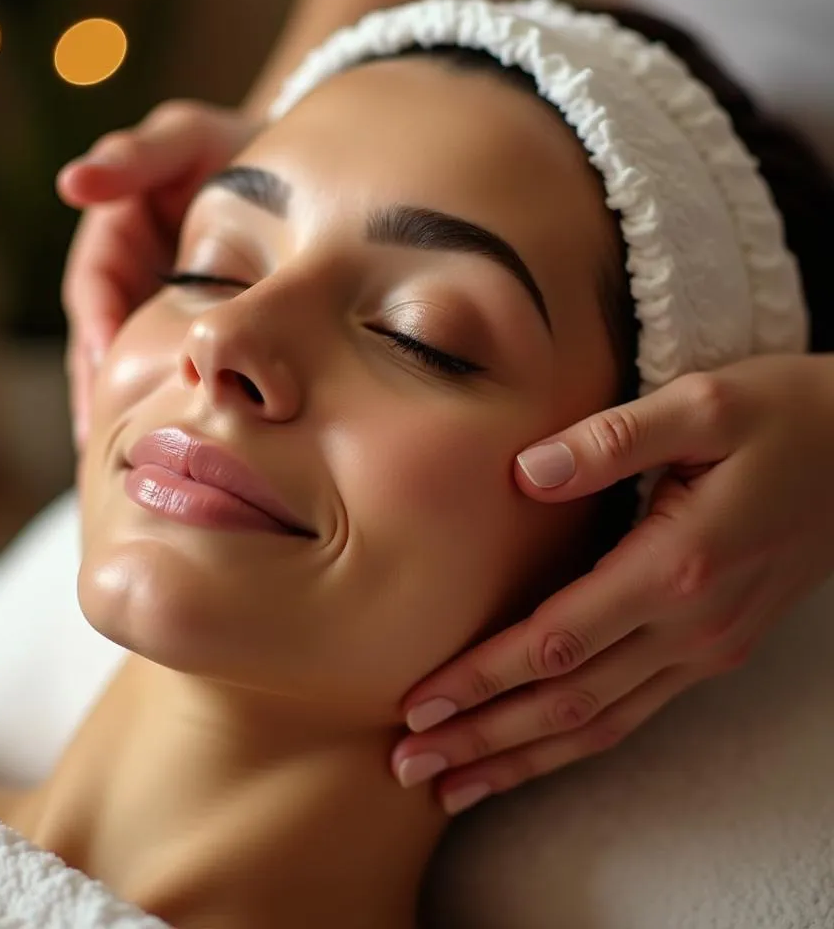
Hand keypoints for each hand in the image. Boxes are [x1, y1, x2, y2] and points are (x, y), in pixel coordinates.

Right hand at [58, 100, 261, 447]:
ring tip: (126, 460)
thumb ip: (136, 157)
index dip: (99, 325)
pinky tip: (178, 444)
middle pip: (102, 341)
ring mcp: (159, 308)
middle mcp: (130, 277)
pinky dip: (170, 404)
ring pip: (133, 366)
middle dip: (100, 389)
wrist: (300, 175)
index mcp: (117, 235)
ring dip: (126, 410)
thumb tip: (69, 183)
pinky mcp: (191, 333)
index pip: (93, 288)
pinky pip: (175, 372)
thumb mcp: (186, 139)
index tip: (110, 363)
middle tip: (100, 442)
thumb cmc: (236, 148)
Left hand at [391, 353, 833, 814]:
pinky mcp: (711, 650)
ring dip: (521, 759)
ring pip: (599, 725)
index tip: (421, 702)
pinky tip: (532, 756)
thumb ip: (613, 439)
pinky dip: (572, 745)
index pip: (558, 640)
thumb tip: (527, 471)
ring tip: (451, 785)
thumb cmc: (781, 418)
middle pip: (568, 702)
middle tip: (408, 764)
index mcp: (676, 566)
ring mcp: (705, 648)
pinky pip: (632, 715)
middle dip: (483, 737)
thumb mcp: (702, 405)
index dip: (484, 677)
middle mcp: (691, 626)